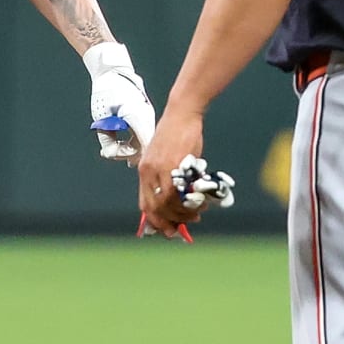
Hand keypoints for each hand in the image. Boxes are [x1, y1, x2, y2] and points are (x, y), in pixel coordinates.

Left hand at [84, 42, 155, 163]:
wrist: (112, 73)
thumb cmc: (106, 91)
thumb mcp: (101, 117)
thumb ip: (107, 139)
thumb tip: (110, 154)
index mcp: (136, 115)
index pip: (145, 144)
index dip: (140, 159)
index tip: (127, 163)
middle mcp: (146, 117)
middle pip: (145, 147)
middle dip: (127, 154)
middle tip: (110, 151)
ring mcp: (147, 118)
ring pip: (144, 143)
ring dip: (128, 149)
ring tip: (111, 147)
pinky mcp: (144, 118)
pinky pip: (141, 137)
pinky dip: (131, 143)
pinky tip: (120, 145)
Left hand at [137, 110, 207, 237]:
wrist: (183, 113)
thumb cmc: (177, 133)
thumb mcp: (165, 156)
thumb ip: (166, 176)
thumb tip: (175, 199)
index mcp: (144, 170)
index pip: (145, 204)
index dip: (155, 221)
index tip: (168, 230)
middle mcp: (148, 172)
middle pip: (154, 208)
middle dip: (169, 222)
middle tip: (184, 227)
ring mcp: (159, 169)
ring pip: (165, 204)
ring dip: (182, 214)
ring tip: (196, 214)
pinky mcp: (172, 165)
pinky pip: (176, 193)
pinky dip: (187, 203)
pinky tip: (199, 204)